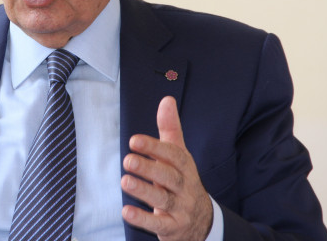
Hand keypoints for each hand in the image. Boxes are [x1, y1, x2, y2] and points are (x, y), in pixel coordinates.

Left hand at [121, 96, 212, 240]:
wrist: (201, 222)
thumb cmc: (182, 180)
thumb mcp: (178, 155)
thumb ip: (170, 129)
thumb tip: (167, 99)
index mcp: (185, 167)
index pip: (174, 156)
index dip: (155, 147)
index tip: (134, 140)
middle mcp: (185, 187)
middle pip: (169, 177)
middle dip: (149, 168)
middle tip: (128, 160)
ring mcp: (180, 209)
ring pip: (162, 200)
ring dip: (143, 191)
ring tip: (125, 181)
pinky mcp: (172, 228)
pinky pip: (158, 225)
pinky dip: (142, 219)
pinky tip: (126, 211)